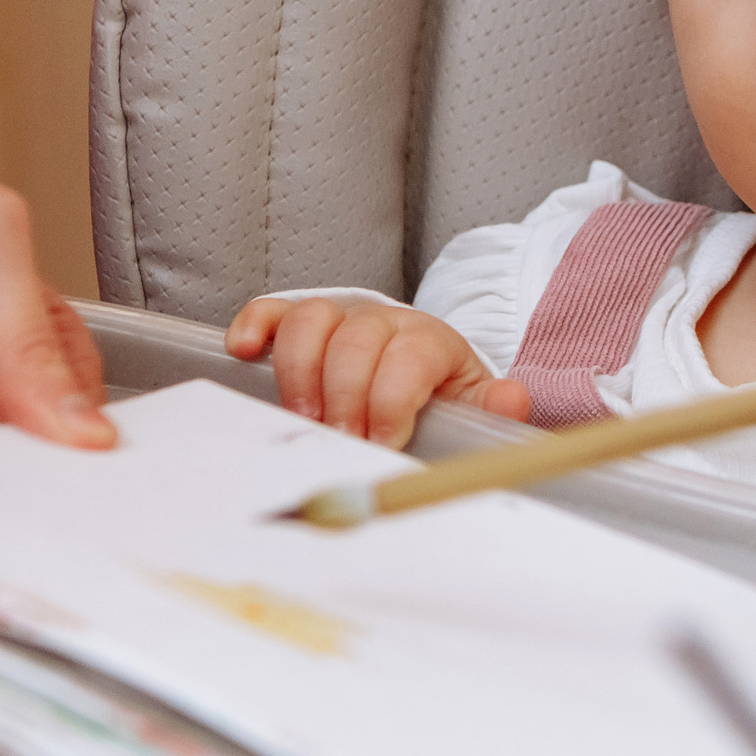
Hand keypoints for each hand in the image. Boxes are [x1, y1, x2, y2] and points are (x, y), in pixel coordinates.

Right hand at [226, 295, 530, 445]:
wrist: (419, 381)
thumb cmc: (437, 403)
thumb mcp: (473, 410)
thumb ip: (491, 409)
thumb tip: (510, 399)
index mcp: (431, 343)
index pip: (411, 355)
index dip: (392, 399)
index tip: (382, 442)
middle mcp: (384, 323)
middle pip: (357, 340)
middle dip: (346, 396)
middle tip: (341, 441)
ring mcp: (340, 321)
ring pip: (312, 321)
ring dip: (301, 373)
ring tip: (305, 419)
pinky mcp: (301, 326)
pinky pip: (274, 312)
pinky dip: (256, 327)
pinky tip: (245, 353)